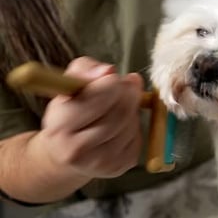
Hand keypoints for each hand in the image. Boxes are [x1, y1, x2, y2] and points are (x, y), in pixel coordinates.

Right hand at [33, 57, 143, 178]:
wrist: (64, 152)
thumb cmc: (70, 111)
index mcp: (59, 126)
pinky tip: (121, 125)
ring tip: (117, 107)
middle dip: (127, 94)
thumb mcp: (68, 85)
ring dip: (131, 110)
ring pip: (131, 124)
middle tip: (125, 85)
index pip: (96, 99)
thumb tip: (108, 70)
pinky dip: (134, 126)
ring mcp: (99, 162)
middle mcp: (76, 150)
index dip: (111, 83)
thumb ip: (86, 70)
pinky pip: (139, 138)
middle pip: (120, 113)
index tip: (114, 77)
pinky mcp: (118, 167)